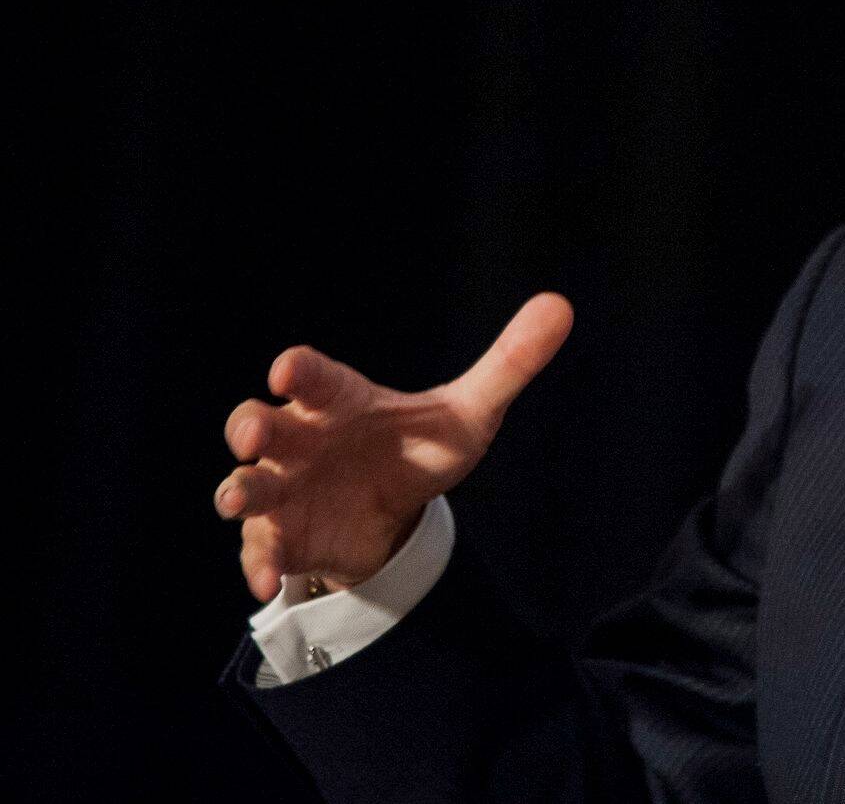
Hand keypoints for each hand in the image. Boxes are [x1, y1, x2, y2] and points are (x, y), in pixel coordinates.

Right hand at [214, 293, 573, 601]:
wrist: (395, 511)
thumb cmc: (416, 447)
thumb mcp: (468, 411)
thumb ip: (509, 362)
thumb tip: (560, 306)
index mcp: (337, 399)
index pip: (312, 375)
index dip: (299, 369)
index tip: (289, 368)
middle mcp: (300, 439)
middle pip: (258, 423)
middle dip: (250, 425)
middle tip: (255, 429)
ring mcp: (284, 488)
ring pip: (248, 485)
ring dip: (239, 489)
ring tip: (239, 497)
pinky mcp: (284, 535)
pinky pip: (262, 549)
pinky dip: (260, 563)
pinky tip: (269, 583)